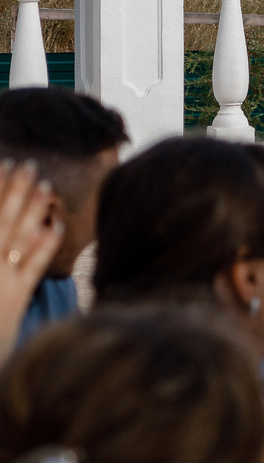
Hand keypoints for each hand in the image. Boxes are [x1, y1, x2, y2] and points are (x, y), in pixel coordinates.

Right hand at [0, 161, 63, 346]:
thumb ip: (6, 249)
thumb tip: (35, 227)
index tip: (4, 164)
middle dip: (13, 190)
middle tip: (27, 163)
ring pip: (16, 238)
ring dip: (32, 210)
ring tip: (46, 184)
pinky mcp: (14, 299)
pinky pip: (32, 269)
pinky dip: (44, 246)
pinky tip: (58, 226)